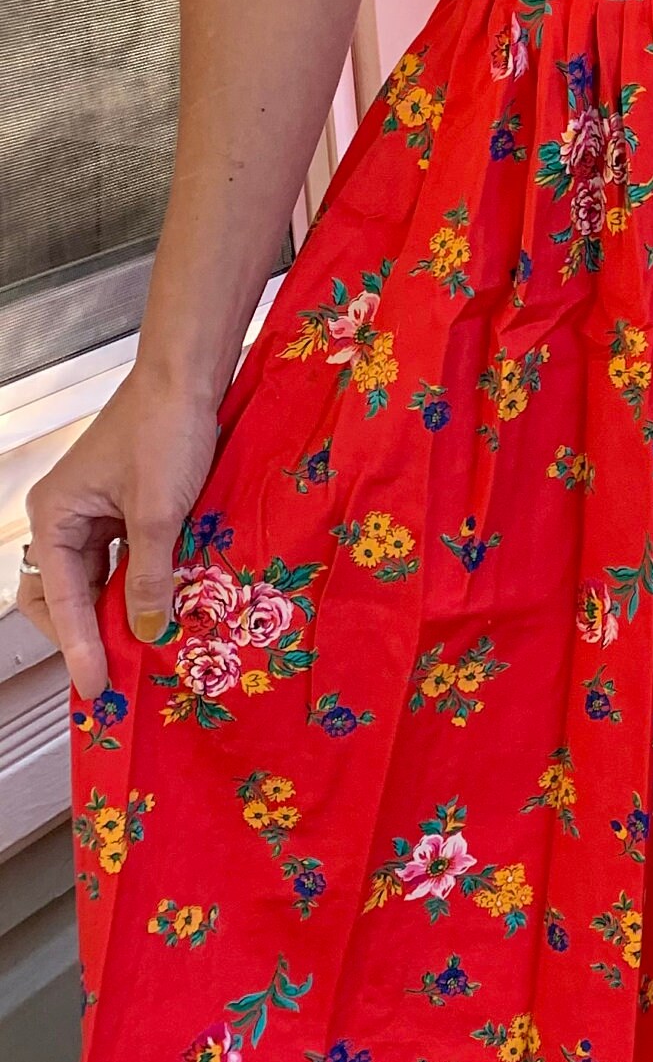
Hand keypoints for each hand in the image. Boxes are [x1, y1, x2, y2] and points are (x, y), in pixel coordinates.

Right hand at [18, 372, 219, 701]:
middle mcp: (65, 516)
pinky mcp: (124, 508)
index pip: (61, 600)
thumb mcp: (160, 514)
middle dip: (86, 633)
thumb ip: (150, 577)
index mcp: (55, 516)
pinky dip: (137, 586)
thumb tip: (143, 629)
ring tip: (143, 647)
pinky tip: (161, 605)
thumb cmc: (164, 428)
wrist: (188, 378)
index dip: (79, 646)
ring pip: (95, 581)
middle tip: (117, 669)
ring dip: (116, 612)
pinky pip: (121, 561)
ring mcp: (94, 512)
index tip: (96, 683)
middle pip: (63, 595)